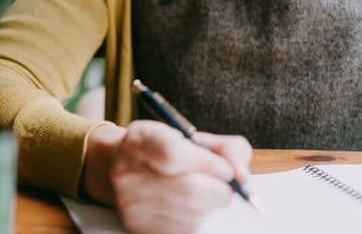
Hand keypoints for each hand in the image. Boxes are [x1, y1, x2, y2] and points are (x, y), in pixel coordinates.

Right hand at [82, 121, 251, 233]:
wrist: (118, 168)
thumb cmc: (164, 150)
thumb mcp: (192, 136)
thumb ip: (226, 149)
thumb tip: (243, 177)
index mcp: (139, 141)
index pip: (173, 154)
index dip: (206, 163)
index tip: (225, 169)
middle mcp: (127, 172)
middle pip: (189, 190)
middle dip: (219, 190)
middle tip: (224, 184)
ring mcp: (130, 203)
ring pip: (192, 213)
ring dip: (209, 205)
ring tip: (200, 191)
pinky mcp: (137, 227)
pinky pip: (185, 228)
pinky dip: (196, 218)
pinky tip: (186, 206)